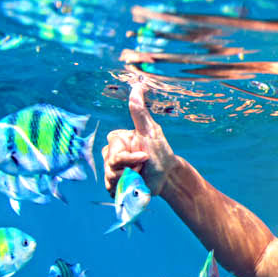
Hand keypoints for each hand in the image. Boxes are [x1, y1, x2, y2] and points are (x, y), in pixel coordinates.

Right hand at [102, 82, 176, 196]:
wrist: (167, 176)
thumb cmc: (161, 152)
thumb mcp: (151, 132)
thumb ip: (140, 112)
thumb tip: (137, 86)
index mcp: (117, 139)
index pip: (114, 153)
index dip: (129, 159)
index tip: (145, 156)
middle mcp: (110, 153)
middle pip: (110, 167)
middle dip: (129, 171)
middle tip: (142, 167)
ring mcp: (111, 168)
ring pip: (110, 179)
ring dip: (128, 181)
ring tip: (139, 176)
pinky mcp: (114, 183)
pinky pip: (111, 189)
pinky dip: (124, 190)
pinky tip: (133, 185)